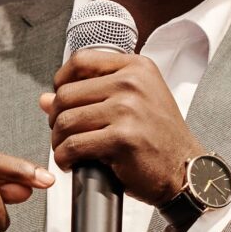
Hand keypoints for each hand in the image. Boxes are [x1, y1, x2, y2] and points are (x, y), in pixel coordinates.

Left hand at [39, 46, 203, 205]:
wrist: (186, 170)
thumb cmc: (160, 138)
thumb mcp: (133, 105)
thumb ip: (91, 96)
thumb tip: (44, 99)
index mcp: (137, 68)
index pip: (81, 61)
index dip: (61, 81)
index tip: (61, 100)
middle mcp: (133, 83)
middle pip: (67, 93)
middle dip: (56, 117)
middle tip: (63, 133)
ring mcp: (128, 109)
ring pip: (67, 120)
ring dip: (58, 140)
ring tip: (66, 149)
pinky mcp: (122, 138)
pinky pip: (74, 145)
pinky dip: (64, 157)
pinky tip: (71, 162)